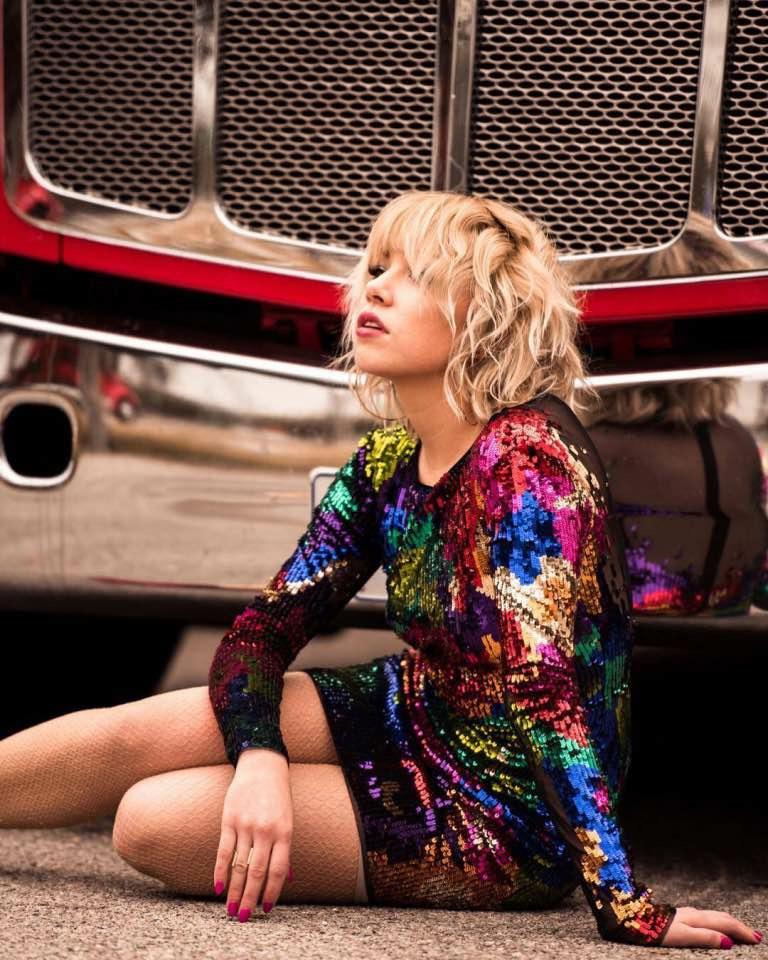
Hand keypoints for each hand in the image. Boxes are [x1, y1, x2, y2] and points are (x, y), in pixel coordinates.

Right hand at [213, 748, 292, 921]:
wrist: (263, 765)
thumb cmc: (277, 796)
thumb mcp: (287, 820)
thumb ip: (284, 849)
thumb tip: (286, 878)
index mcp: (284, 832)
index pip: (278, 871)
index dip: (271, 893)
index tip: (265, 909)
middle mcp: (265, 831)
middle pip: (257, 872)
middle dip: (249, 898)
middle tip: (242, 917)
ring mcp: (246, 825)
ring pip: (239, 865)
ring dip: (233, 890)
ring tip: (229, 909)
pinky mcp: (229, 820)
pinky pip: (223, 850)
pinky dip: (220, 871)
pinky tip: (218, 887)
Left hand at [659, 907, 762, 947]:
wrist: (633, 918)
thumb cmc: (656, 930)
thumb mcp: (682, 936)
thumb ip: (705, 937)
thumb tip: (728, 941)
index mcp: (697, 918)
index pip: (726, 923)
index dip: (742, 931)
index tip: (756, 939)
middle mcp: (693, 913)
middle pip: (722, 917)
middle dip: (740, 926)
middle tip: (755, 936)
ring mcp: (686, 913)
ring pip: (714, 916)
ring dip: (729, 923)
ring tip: (740, 930)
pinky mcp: (680, 916)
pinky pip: (705, 917)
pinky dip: (717, 922)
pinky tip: (714, 925)